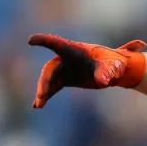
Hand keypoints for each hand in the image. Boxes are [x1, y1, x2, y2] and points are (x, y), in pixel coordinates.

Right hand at [28, 33, 146, 107]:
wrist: (115, 70)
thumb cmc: (113, 63)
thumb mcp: (112, 67)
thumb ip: (105, 72)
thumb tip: (101, 81)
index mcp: (76, 50)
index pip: (58, 44)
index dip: (45, 41)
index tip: (31, 40)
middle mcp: (67, 58)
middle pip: (51, 69)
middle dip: (45, 82)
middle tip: (42, 95)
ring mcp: (65, 69)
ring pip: (49, 80)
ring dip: (43, 91)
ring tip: (38, 105)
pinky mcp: (66, 79)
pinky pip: (53, 87)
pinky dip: (46, 95)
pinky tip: (37, 105)